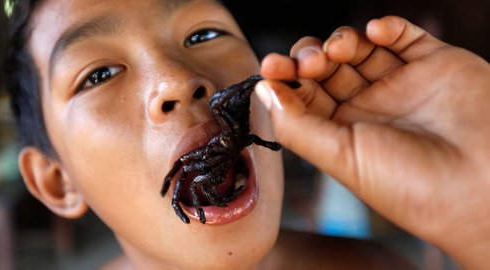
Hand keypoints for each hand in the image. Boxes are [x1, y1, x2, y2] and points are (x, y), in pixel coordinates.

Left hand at [257, 16, 489, 268]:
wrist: (486, 185)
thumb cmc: (412, 184)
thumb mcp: (342, 159)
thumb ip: (298, 125)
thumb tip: (263, 90)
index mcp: (343, 134)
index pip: (304, 97)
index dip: (286, 80)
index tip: (271, 67)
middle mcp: (369, 108)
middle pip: (326, 69)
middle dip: (310, 58)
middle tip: (310, 62)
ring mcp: (401, 84)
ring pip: (360, 49)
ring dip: (342, 40)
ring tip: (341, 49)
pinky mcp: (435, 64)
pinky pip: (404, 36)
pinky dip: (386, 27)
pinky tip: (375, 32)